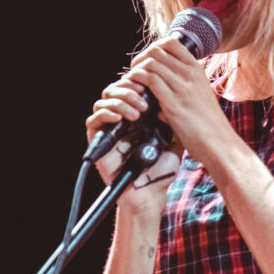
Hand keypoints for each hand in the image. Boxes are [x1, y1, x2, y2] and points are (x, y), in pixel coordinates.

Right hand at [86, 75, 180, 216]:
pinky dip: (106, 114)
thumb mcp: (175, 137)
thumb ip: (174, 118)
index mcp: (139, 114)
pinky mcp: (98, 141)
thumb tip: (179, 95)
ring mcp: (109, 129)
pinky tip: (120, 118)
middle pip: (116, 89)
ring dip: (120, 100)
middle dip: (129, 87)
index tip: (153, 83)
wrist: (152, 193)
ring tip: (137, 112)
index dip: (140, 80)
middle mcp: (122, 118)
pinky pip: (94, 120)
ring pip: (104, 100)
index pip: (133, 87)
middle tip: (144, 94)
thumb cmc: (162, 168)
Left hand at [124, 34, 234, 165]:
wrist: (218, 142)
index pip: (171, 42)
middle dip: (140, 59)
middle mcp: (190, 74)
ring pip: (150, 63)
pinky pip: (149, 79)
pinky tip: (135, 92)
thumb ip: (181, 90)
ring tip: (132, 83)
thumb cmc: (208, 124)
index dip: (153, 48)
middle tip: (134, 73)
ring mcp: (183, 87)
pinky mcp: (173, 103)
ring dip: (135, 71)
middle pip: (156, 50)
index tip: (146, 62)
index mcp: (196, 70)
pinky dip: (137, 82)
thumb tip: (158, 95)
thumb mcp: (199, 96)